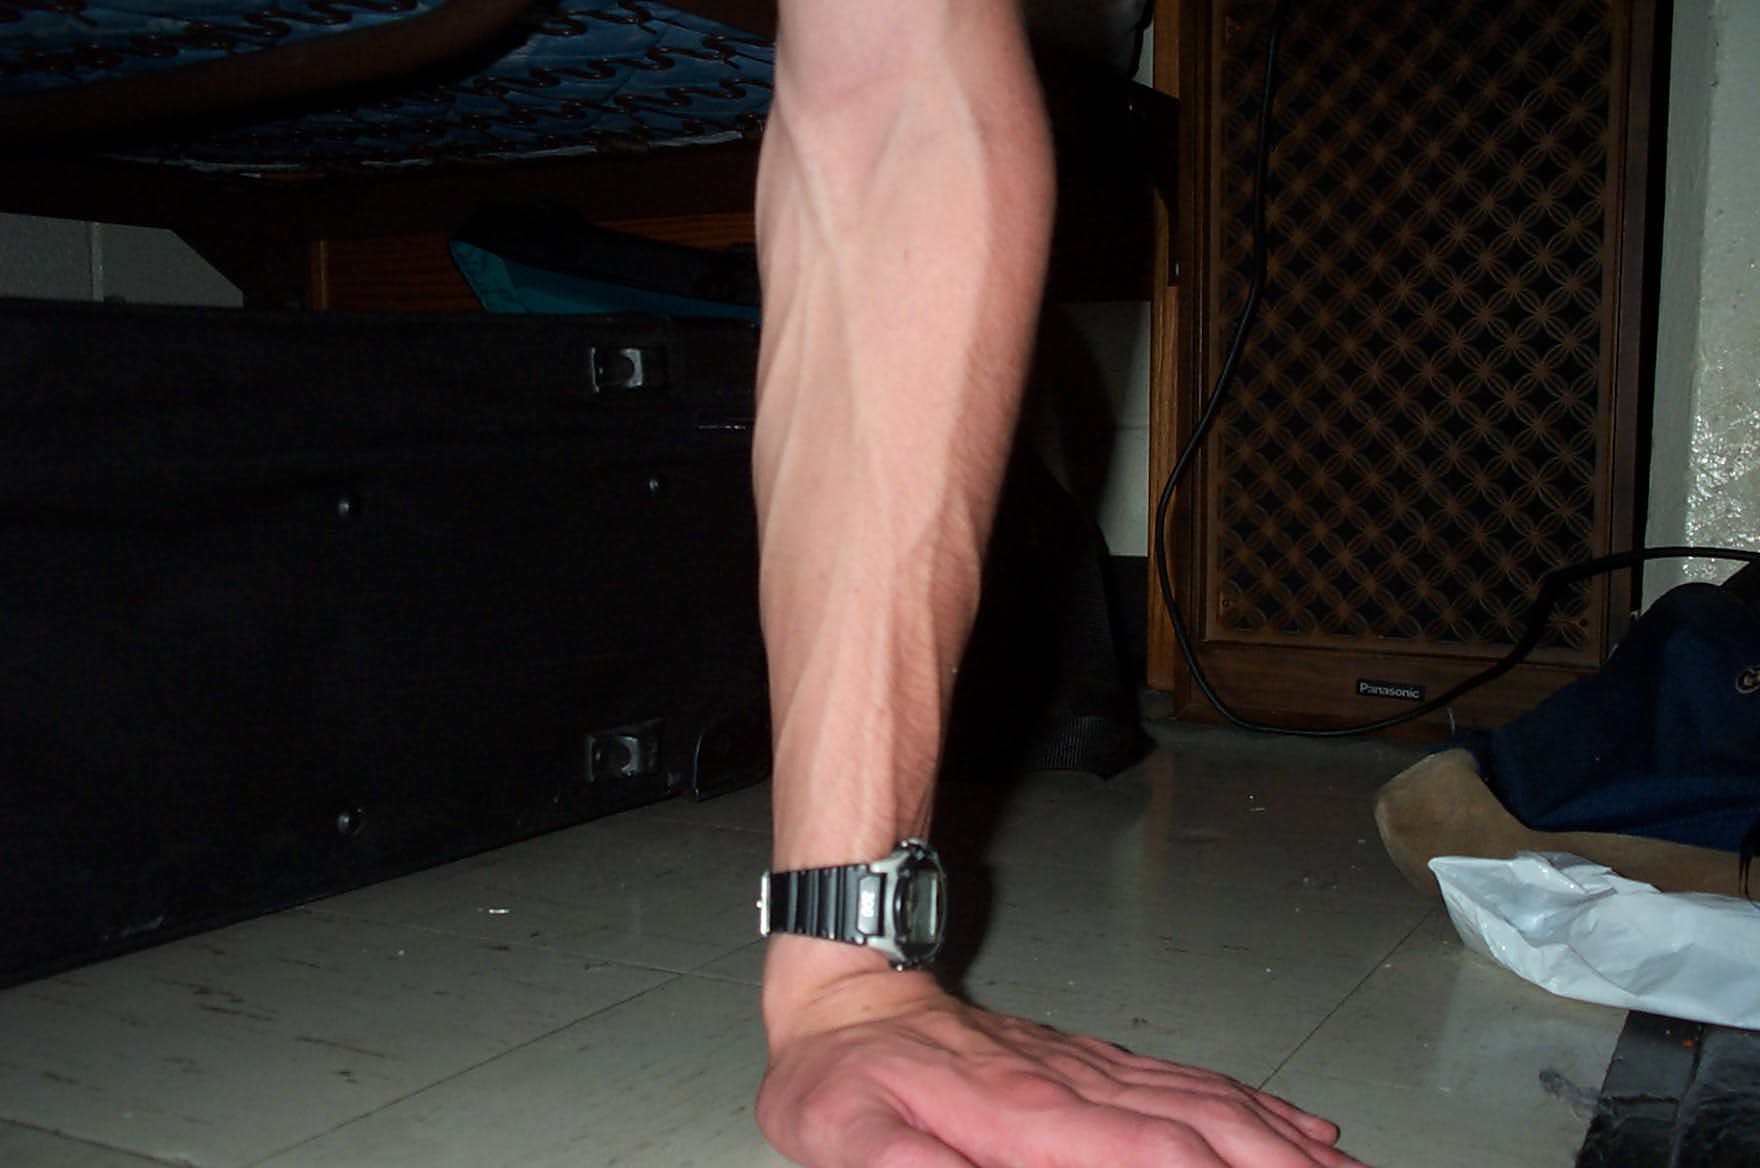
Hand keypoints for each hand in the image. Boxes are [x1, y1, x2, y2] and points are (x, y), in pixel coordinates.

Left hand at [757, 955, 1369, 1167]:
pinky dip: (1254, 1105)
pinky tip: (1296, 1126)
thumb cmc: (845, 1075)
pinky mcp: (1091, 1063)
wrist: (850, 992)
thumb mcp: (848, 1135)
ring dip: (1285, 1141)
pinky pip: (1188, 1080)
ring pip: (1211, 1102)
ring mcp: (1091, 1069)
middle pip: (1204, 1128)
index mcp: (1024, 1114)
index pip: (1147, 1149)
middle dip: (1283, 1165)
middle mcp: (1076, 1086)